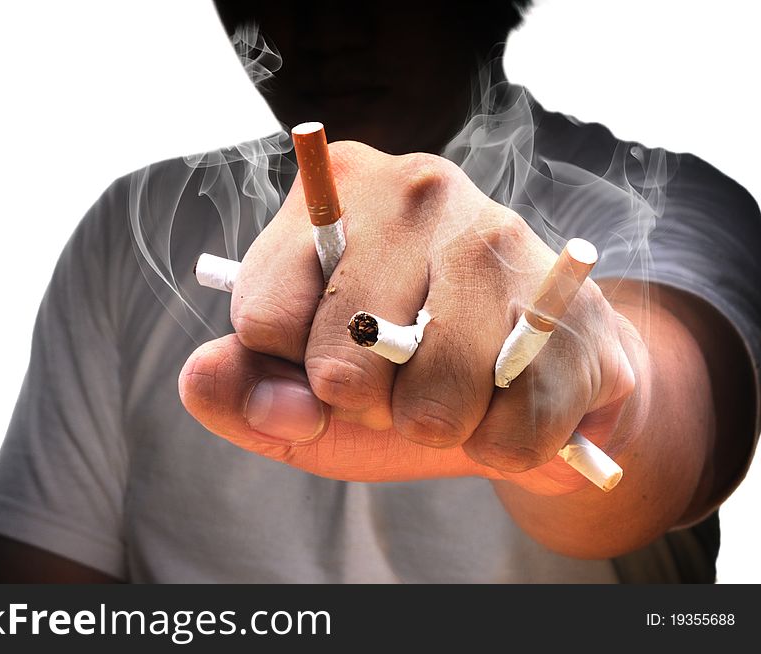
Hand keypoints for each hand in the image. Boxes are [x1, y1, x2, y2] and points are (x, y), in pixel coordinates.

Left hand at [179, 142, 645, 495]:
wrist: (523, 373)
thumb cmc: (396, 371)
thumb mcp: (298, 384)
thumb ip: (240, 386)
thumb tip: (204, 378)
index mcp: (335, 192)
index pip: (264, 317)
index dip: (288, 371)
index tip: (324, 364)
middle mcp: (418, 189)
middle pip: (343, 358)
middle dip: (365, 405)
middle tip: (397, 381)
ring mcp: (502, 237)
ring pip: (434, 399)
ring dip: (435, 428)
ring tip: (452, 394)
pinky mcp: (572, 308)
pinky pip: (513, 430)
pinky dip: (501, 447)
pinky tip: (506, 402)